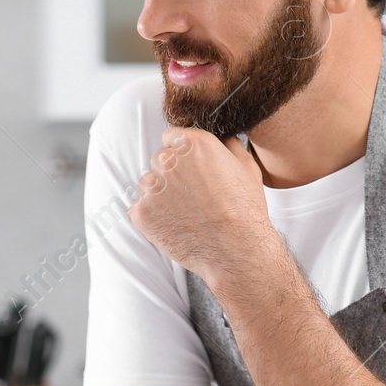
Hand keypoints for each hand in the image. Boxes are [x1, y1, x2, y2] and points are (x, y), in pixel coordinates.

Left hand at [128, 128, 273, 279]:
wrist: (235, 249)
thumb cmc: (245, 209)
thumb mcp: (247, 167)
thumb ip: (229, 143)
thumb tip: (222, 136)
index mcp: (193, 144)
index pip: (171, 137)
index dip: (183, 154)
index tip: (192, 170)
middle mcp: (168, 161)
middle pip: (159, 159)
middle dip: (172, 174)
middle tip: (192, 195)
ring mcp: (152, 188)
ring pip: (148, 183)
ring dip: (160, 194)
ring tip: (184, 212)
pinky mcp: (142, 212)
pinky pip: (139, 208)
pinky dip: (152, 216)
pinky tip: (174, 224)